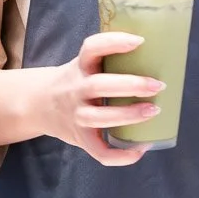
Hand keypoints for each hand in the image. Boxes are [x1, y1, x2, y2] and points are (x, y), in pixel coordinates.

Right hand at [38, 32, 164, 165]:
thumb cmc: (76, 81)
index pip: (92, 48)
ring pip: (100, 118)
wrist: (38, 104)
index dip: (114, 42)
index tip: (140, 41)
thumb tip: (159, 53)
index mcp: (80, 66)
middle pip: (99, 85)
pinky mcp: (80, 138)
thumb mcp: (84, 64)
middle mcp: (76, 89)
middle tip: (158, 85)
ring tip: (154, 111)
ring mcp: (76, 115)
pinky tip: (141, 148)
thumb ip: (109, 59)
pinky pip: (99, 151)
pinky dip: (121, 156)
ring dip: (129, 116)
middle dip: (131, 85)